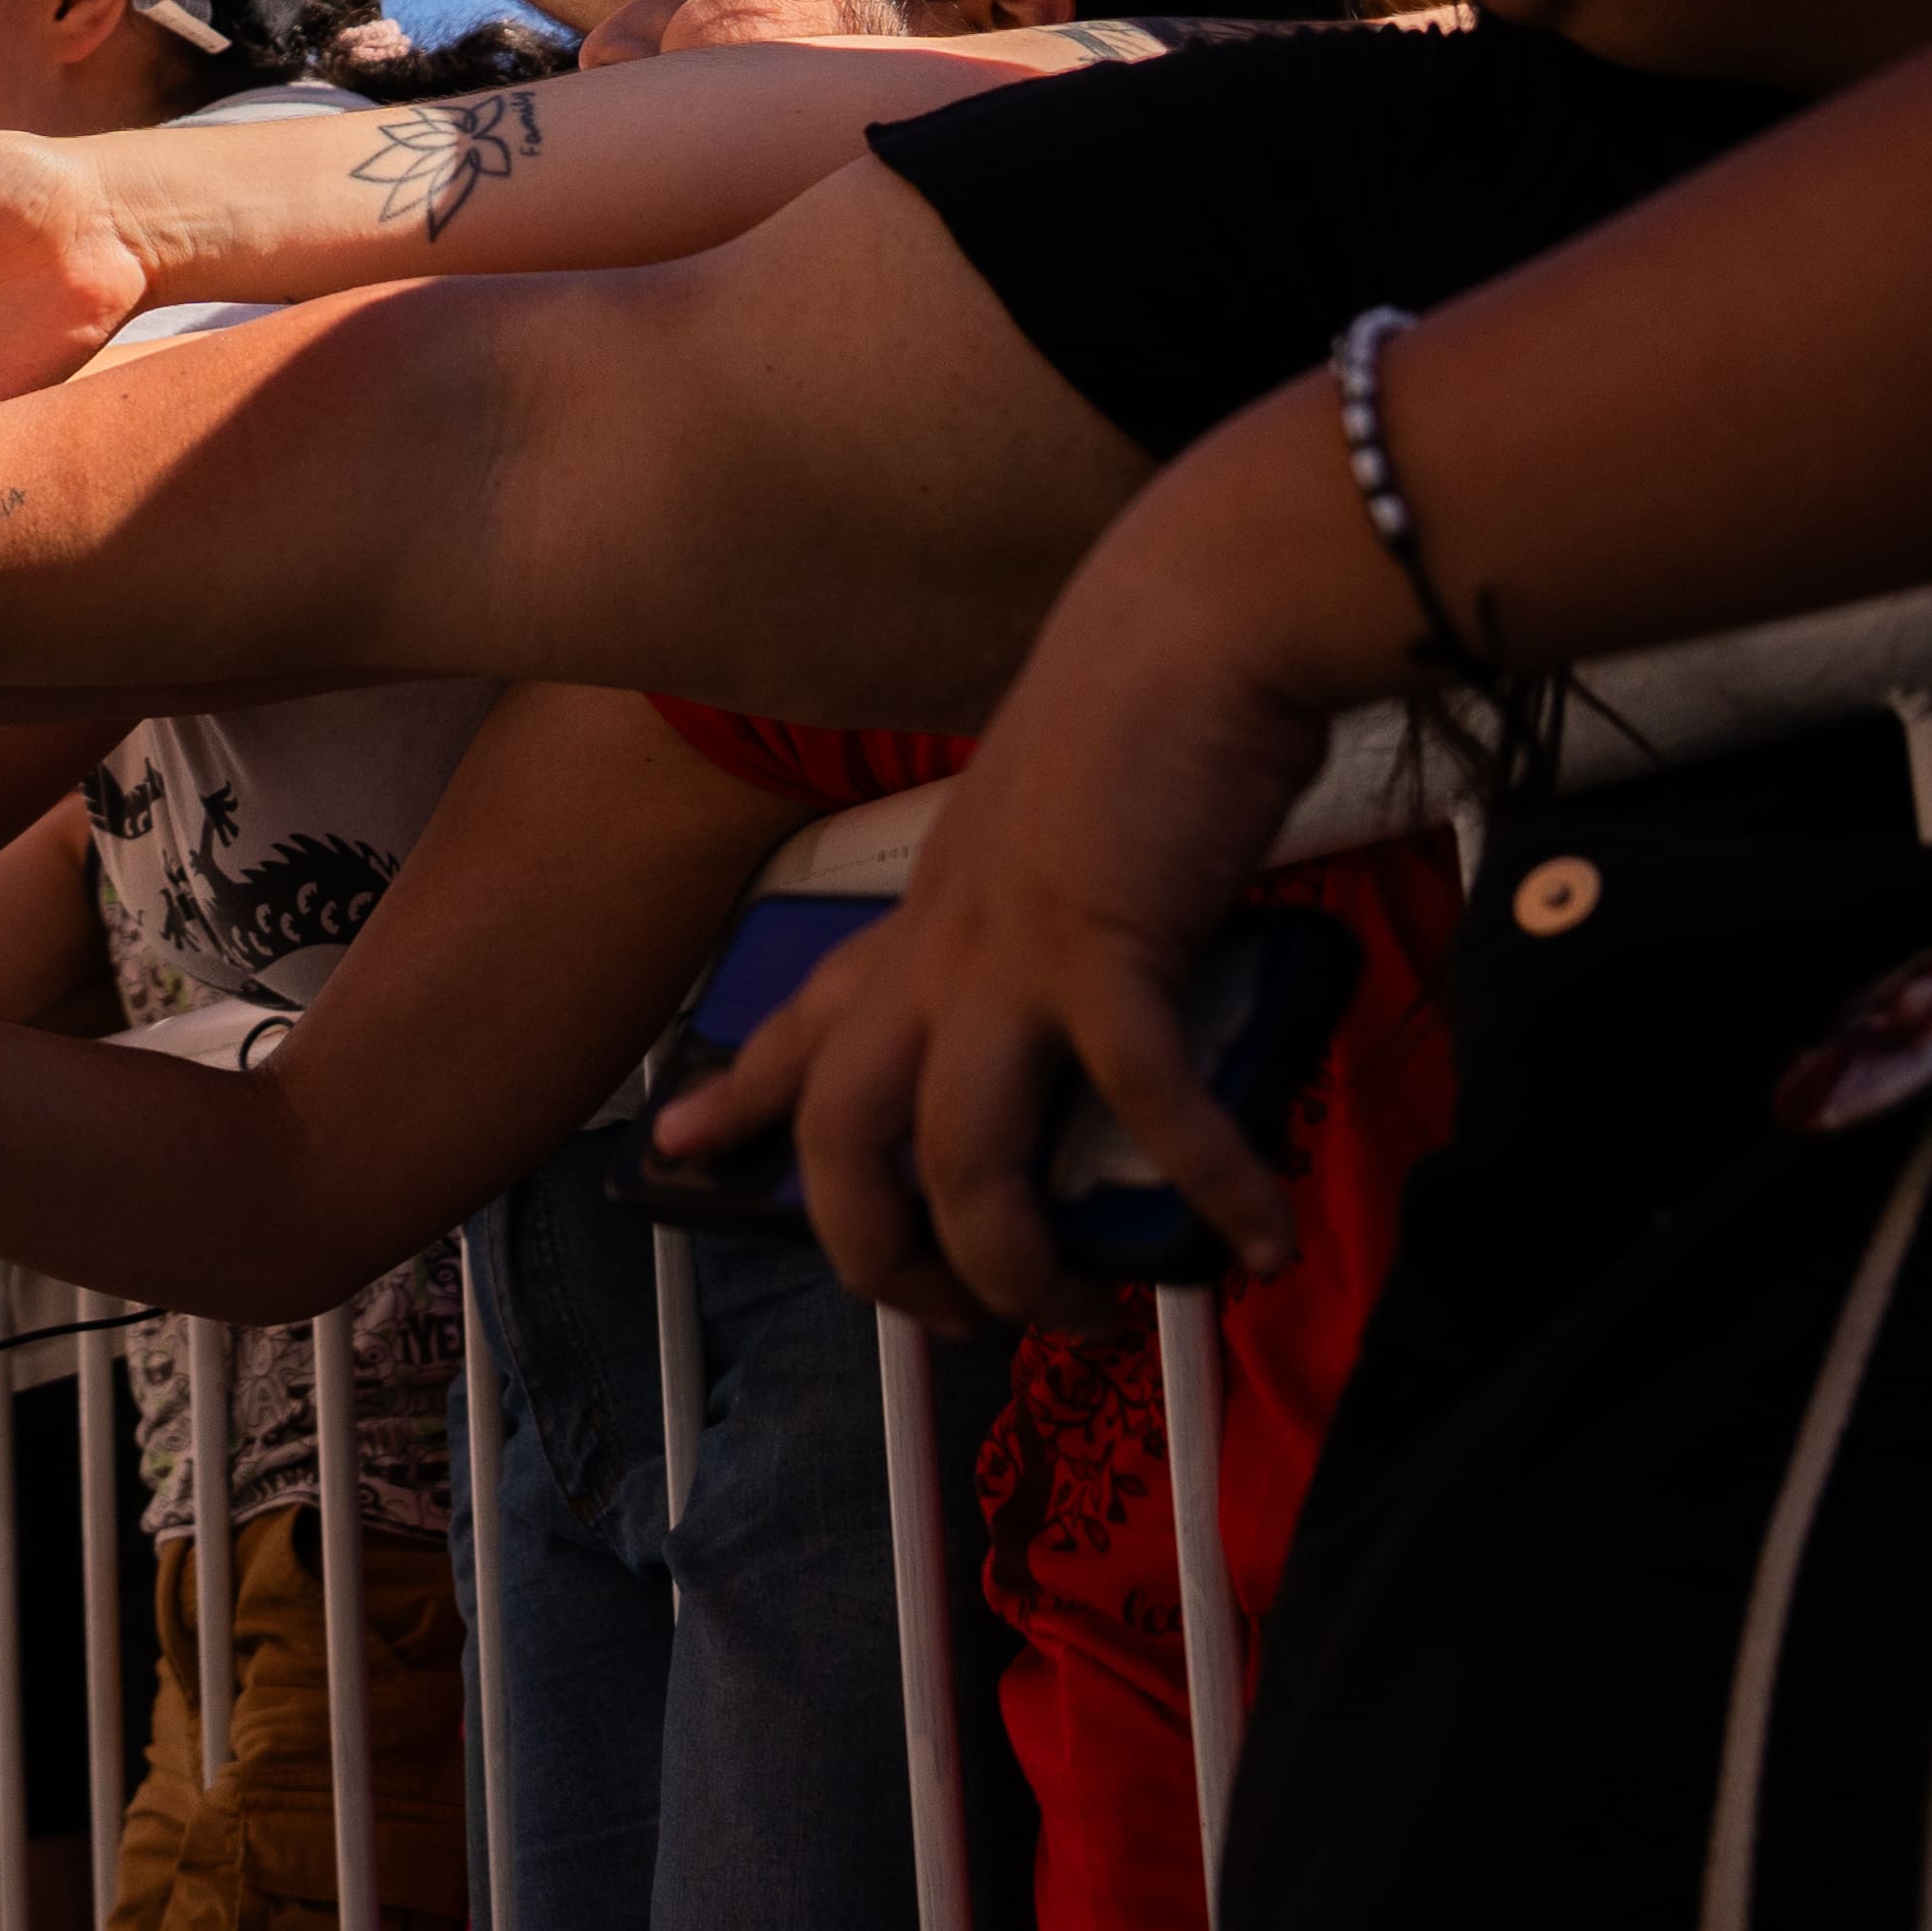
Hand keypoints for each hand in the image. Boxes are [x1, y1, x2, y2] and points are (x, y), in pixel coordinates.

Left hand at [654, 395, 1372, 1327]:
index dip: (737, 1098)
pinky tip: (1256, 1239)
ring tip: (1091, 1311)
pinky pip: (1139, 1105)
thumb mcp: (1066, 827)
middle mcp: (940, 944)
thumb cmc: (1151, 708)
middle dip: (881, 1254)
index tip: (675, 1152)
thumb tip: (1115, 990)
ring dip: (1019, 1262)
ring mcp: (1009, 952)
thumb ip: (1061, 915)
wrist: (1199, 609)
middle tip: (952, 1321)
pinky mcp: (1104, 946)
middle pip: (842, 1134)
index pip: (803, 1020)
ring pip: (957, 1159)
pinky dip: (1201, 1183)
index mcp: (926, 913)